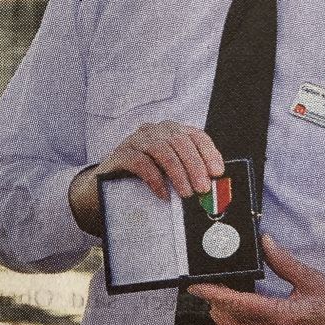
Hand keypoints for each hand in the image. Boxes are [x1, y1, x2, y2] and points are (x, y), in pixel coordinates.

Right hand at [68, 122, 224, 234]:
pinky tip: (163, 194)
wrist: (106, 186)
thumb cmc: (144, 181)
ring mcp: (136, 140)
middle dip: (194, 166)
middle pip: (180, 141)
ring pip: (161, 149)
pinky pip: (140, 162)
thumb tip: (214, 188)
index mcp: (172, 132)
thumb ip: (189, 175)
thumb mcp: (170, 175)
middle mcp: (155, 131)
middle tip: (202, 189)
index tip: (217, 172)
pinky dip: (155, 179)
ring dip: (177, 172)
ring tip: (186, 193)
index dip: (209, 153)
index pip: (196, 136)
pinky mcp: (120, 153)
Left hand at [187, 235, 324, 324]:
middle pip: (230, 318)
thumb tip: (264, 243)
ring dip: (221, 315)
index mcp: (282, 316)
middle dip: (214, 301)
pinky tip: (230, 317)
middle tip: (209, 283)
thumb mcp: (310, 279)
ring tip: (217, 297)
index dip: (213, 294)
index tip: (196, 285)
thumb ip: (282, 261)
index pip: (236, 304)